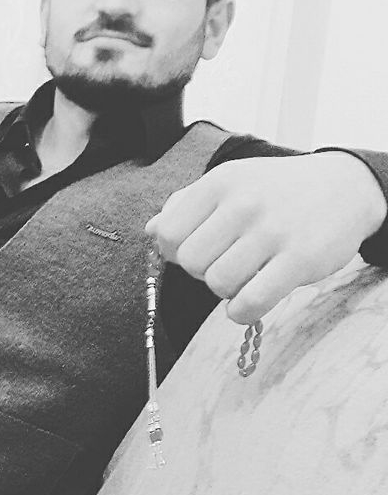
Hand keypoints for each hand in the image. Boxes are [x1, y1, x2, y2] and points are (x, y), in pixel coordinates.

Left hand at [145, 152, 386, 323]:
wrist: (344, 186)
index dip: (174, 252)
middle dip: (200, 271)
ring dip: (225, 290)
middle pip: (190, 262)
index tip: (196, 249)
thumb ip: (186, 204)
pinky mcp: (300, 260)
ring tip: (243, 277)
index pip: (166, 234)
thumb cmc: (273, 190)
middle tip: (223, 262)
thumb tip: (151, 230)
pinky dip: (241, 311)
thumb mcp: (229, 183)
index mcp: (219, 183)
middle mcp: (243, 204)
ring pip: (218, 283)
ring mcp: (273, 231)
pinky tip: (247, 302)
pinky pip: (250, 302)